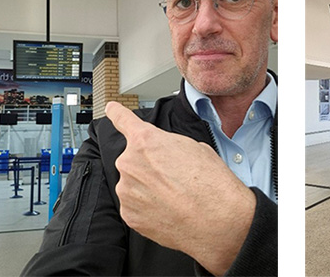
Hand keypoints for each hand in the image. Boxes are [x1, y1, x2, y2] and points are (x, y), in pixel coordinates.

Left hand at [106, 101, 255, 275]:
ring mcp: (127, 191)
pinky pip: (135, 205)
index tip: (111, 109)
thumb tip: (164, 153)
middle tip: (174, 176)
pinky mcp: (129, 215)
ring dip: (149, 187)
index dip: (117, 113)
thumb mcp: (195, 147)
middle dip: (150, 166)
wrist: (217, 219)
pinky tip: (169, 209)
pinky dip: (149, 207)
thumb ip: (169, 145)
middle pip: (134, 159)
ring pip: (134, 184)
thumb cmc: (211, 183)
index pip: (123, 120)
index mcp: (146, 141)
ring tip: (176, 195)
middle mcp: (130, 163)